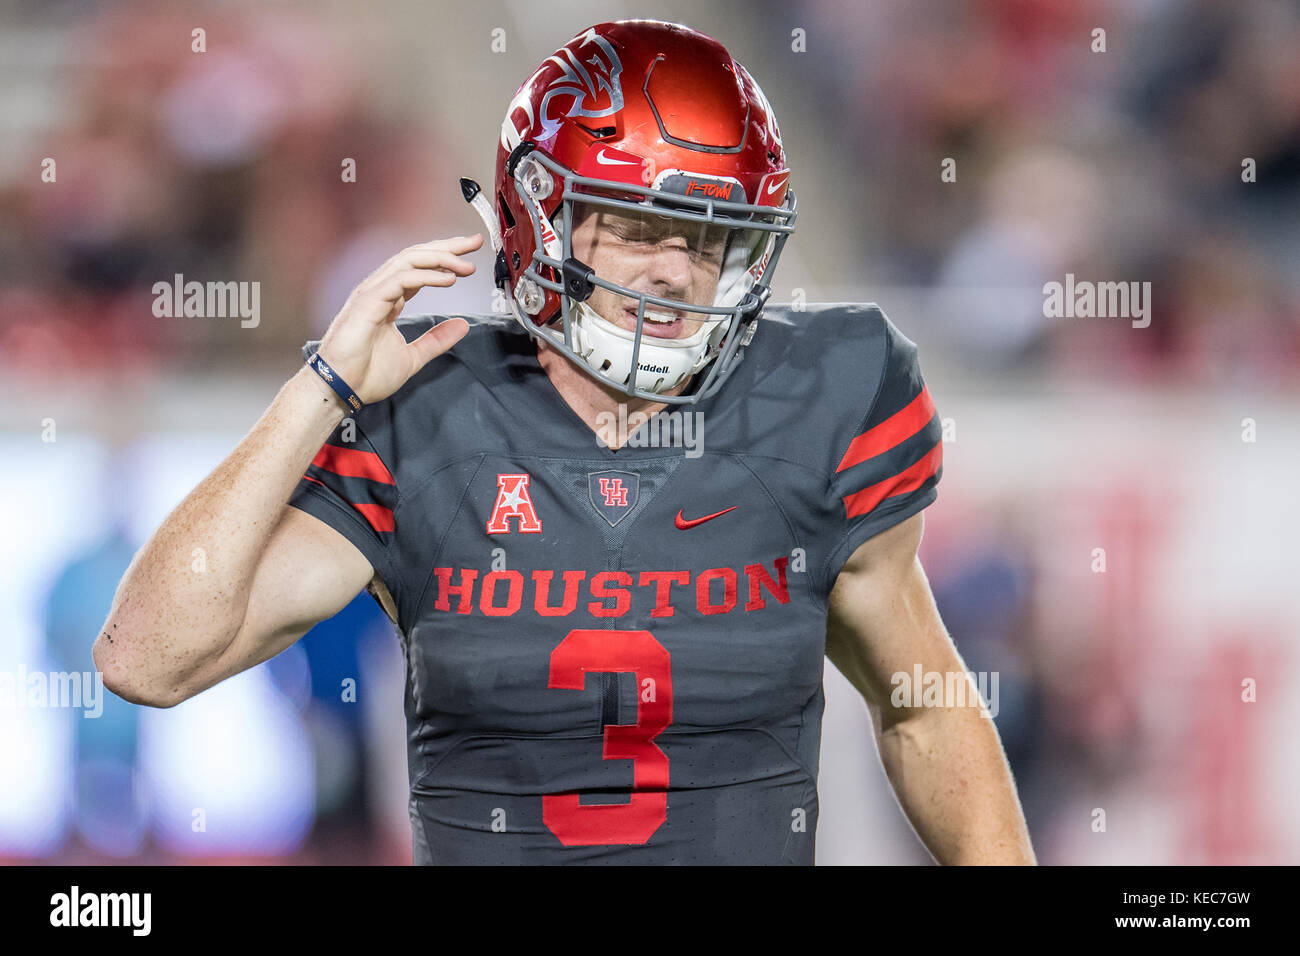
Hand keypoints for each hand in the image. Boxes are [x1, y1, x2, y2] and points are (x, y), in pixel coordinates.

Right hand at [316, 234, 482, 403]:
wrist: (340, 389)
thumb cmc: (365, 375)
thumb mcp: (413, 357)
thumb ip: (436, 340)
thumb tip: (462, 325)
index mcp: (390, 299)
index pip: (419, 269)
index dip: (445, 258)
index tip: (470, 256)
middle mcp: (380, 290)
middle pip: (416, 257)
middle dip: (446, 248)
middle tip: (474, 243)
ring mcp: (372, 294)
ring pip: (408, 261)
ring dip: (440, 258)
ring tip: (466, 265)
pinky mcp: (368, 302)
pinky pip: (400, 280)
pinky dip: (426, 276)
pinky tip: (448, 279)